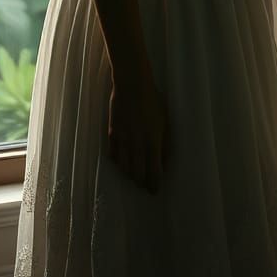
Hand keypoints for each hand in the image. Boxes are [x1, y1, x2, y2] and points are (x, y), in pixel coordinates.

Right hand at [108, 75, 169, 193]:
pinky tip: (123, 162)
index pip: (153, 173)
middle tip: (145, 185)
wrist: (132, 85)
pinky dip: (118, 162)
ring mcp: (123, 140)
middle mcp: (137, 145)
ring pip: (124, 169)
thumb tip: (164, 162)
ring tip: (134, 176)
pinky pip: (113, 156)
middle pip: (137, 175)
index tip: (155, 191)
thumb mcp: (165, 121)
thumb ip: (165, 144)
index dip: (154, 185)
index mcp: (153, 142)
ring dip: (130, 175)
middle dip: (142, 183)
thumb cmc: (153, 101)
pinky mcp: (112, 134)